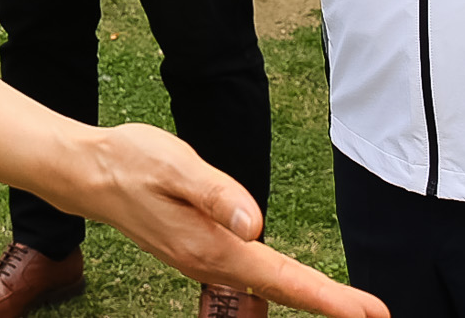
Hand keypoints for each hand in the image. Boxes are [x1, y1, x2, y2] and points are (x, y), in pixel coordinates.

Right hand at [58, 123, 387, 317]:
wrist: (88, 173)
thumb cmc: (130, 162)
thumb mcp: (175, 165)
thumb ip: (217, 193)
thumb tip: (255, 223)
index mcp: (212, 247)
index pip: (283, 277)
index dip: (329, 297)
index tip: (369, 312)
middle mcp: (211, 262)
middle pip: (282, 288)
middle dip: (330, 304)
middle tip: (377, 316)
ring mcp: (204, 259)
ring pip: (267, 283)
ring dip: (308, 295)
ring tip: (349, 305)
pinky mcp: (199, 249)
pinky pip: (251, 273)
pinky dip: (283, 282)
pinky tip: (295, 283)